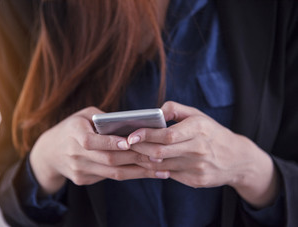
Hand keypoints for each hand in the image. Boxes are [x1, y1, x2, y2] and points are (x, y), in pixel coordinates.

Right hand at [30, 107, 156, 194]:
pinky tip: (146, 171)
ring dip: (139, 172)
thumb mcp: (82, 116)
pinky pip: (109, 177)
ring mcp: (79, 170)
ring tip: (160, 169)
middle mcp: (75, 155)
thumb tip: (130, 124)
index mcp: (73, 134)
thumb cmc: (71, 128)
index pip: (92, 142)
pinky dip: (129, 174)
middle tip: (159, 156)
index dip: (111, 143)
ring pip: (113, 173)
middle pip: (108, 160)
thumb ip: (102, 118)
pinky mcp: (83, 180)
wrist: (49, 152)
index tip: (130, 142)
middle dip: (136, 159)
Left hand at [128, 101, 279, 207]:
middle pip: (161, 152)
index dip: (146, 135)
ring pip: (162, 166)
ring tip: (133, 152)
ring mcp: (198, 167)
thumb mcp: (198, 115)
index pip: (167, 135)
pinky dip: (155, 169)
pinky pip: (169, 175)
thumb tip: (155, 112)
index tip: (130, 135)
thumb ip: (175, 109)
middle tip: (125, 144)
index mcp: (199, 129)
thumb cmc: (212, 133)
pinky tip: (148, 162)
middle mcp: (199, 149)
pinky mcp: (196, 180)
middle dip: (139, 148)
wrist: (237, 159)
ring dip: (144, 159)